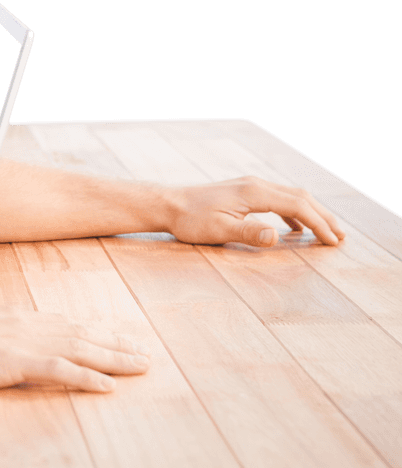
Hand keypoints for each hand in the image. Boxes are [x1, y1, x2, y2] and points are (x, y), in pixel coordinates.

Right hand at [0, 308, 149, 391]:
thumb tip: (2, 344)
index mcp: (17, 319)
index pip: (67, 323)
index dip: (97, 330)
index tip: (119, 335)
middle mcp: (27, 326)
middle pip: (83, 334)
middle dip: (118, 344)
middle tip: (146, 352)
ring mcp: (23, 343)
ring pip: (81, 349)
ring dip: (115, 359)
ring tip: (142, 366)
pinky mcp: (16, 362)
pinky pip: (60, 370)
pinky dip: (87, 378)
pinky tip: (108, 387)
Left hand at [167, 176, 344, 246]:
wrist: (167, 203)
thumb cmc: (190, 220)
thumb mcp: (218, 230)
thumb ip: (248, 233)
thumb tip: (277, 236)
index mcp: (254, 193)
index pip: (298, 206)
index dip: (319, 223)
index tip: (333, 241)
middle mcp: (256, 184)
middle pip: (301, 197)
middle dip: (323, 217)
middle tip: (341, 237)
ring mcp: (250, 185)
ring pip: (291, 195)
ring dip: (311, 213)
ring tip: (326, 231)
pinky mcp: (243, 190)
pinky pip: (277, 198)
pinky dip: (292, 211)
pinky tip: (293, 226)